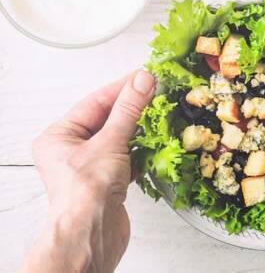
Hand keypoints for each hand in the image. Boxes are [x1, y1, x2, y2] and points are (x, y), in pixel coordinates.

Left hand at [20, 70, 156, 272]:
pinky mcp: (107, 181)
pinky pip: (127, 155)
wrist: (92, 233)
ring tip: (160, 113)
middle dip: (133, 107)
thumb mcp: (110, 141)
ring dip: (140, 128)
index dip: (122, 87)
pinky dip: (142, 148)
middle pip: (107, 118)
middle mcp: (70, 150)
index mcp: (59, 137)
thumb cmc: (87, 192)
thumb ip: (129, 109)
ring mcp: (90, 166)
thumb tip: (143, 80)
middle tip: (157, 91)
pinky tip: (156, 141)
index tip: (145, 76)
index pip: (95, 102)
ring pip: (119, 137)